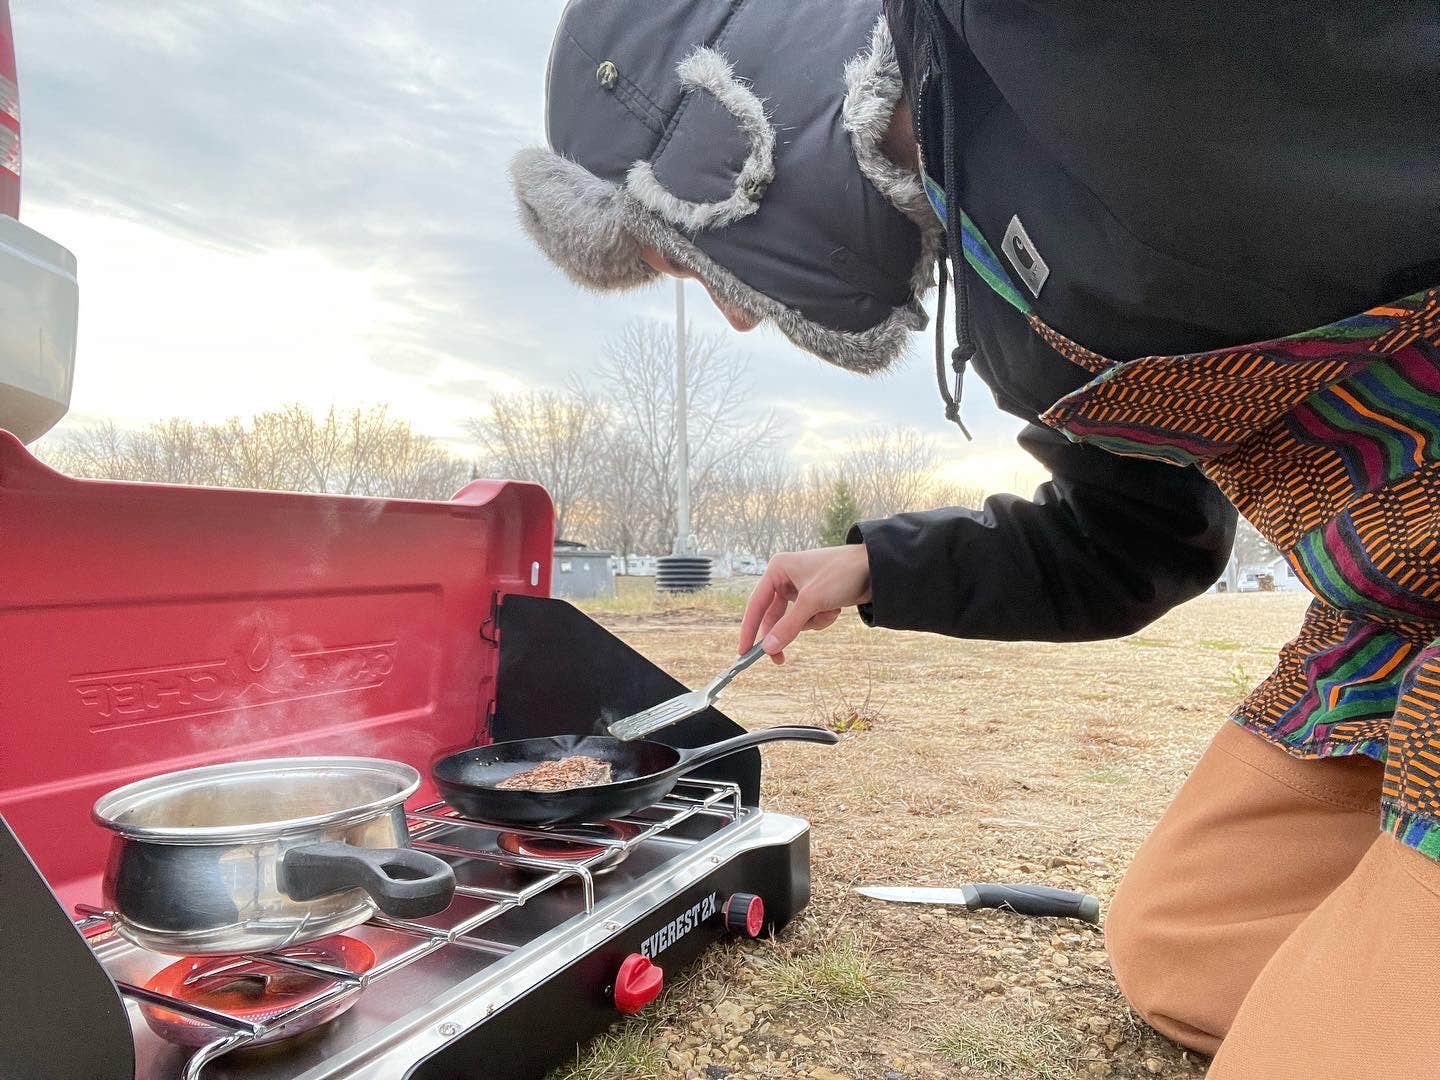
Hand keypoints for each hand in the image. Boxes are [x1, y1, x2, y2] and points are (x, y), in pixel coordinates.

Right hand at [739, 545, 872, 663]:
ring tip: (828, 611)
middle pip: (774, 616)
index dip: (749, 629)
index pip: (756, 604)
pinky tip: (836, 608)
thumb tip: (769, 648)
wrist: (876, 569)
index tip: (744, 652)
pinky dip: (822, 619)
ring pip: (794, 620)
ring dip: (811, 622)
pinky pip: (810, 618)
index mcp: (778, 569)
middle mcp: (786, 577)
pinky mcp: (816, 597)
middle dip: (785, 633)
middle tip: (780, 660)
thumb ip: (788, 626)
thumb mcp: (812, 601)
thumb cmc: (841, 573)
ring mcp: (801, 588)